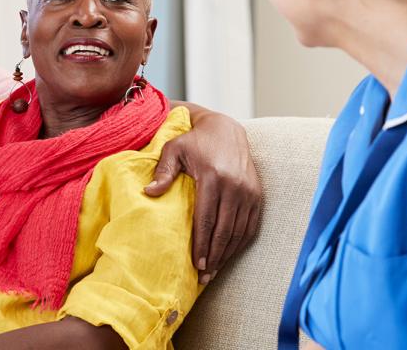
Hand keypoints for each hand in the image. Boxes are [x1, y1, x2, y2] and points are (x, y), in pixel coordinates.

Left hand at [145, 107, 260, 282]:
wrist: (225, 129)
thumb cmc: (194, 141)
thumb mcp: (174, 149)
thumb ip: (163, 171)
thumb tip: (149, 193)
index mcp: (213, 177)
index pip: (206, 219)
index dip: (201, 244)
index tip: (196, 264)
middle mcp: (234, 186)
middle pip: (224, 230)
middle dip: (214, 256)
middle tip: (204, 276)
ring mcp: (249, 191)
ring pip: (239, 231)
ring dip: (227, 254)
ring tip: (215, 271)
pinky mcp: (257, 194)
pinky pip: (251, 225)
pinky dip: (240, 243)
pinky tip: (229, 254)